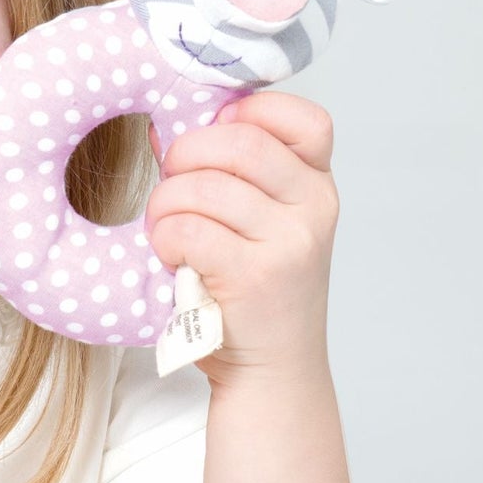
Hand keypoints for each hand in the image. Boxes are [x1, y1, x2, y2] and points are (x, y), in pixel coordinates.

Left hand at [144, 91, 338, 386]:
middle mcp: (314, 209)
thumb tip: (166, 125)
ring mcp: (290, 243)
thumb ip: (226, 171)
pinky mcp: (255, 277)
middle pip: (240, 142)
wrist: (273, 371)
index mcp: (318, 186)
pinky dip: (166, 237)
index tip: (218, 128)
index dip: (254, 110)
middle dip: (187, 153)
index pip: (305, 121)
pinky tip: (171, 255)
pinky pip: (189, 229)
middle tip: (170, 181)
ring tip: (164, 226)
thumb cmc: (253, 289)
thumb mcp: (259, 222)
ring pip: (205, 186)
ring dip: (165, 203)